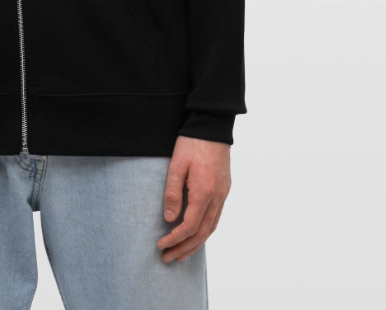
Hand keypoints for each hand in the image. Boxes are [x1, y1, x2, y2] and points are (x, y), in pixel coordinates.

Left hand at [157, 136, 230, 262]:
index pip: (189, 226)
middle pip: (202, 233)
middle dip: (185, 248)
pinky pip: (216, 217)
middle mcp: (217, 197)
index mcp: (204, 192)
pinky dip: (205, 231)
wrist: (212, 126)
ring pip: (211, 228)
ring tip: (181, 253)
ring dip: (196, 243)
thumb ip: (172, 193)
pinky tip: (196, 234)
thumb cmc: (191, 143)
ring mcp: (223, 194)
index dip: (174, 239)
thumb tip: (170, 219)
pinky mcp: (224, 189)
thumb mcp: (176, 165)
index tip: (161, 245)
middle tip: (169, 258)